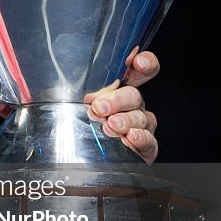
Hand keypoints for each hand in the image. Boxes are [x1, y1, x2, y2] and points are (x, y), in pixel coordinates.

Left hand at [83, 49, 159, 163]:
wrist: (83, 159)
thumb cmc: (78, 127)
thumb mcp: (73, 106)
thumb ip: (77, 95)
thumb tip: (71, 89)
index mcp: (117, 90)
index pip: (137, 71)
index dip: (144, 63)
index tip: (137, 61)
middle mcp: (132, 106)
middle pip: (134, 96)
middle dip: (118, 99)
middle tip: (100, 107)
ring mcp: (140, 125)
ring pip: (141, 118)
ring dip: (126, 121)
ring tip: (111, 125)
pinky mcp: (145, 147)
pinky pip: (149, 141)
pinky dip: (141, 139)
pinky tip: (131, 138)